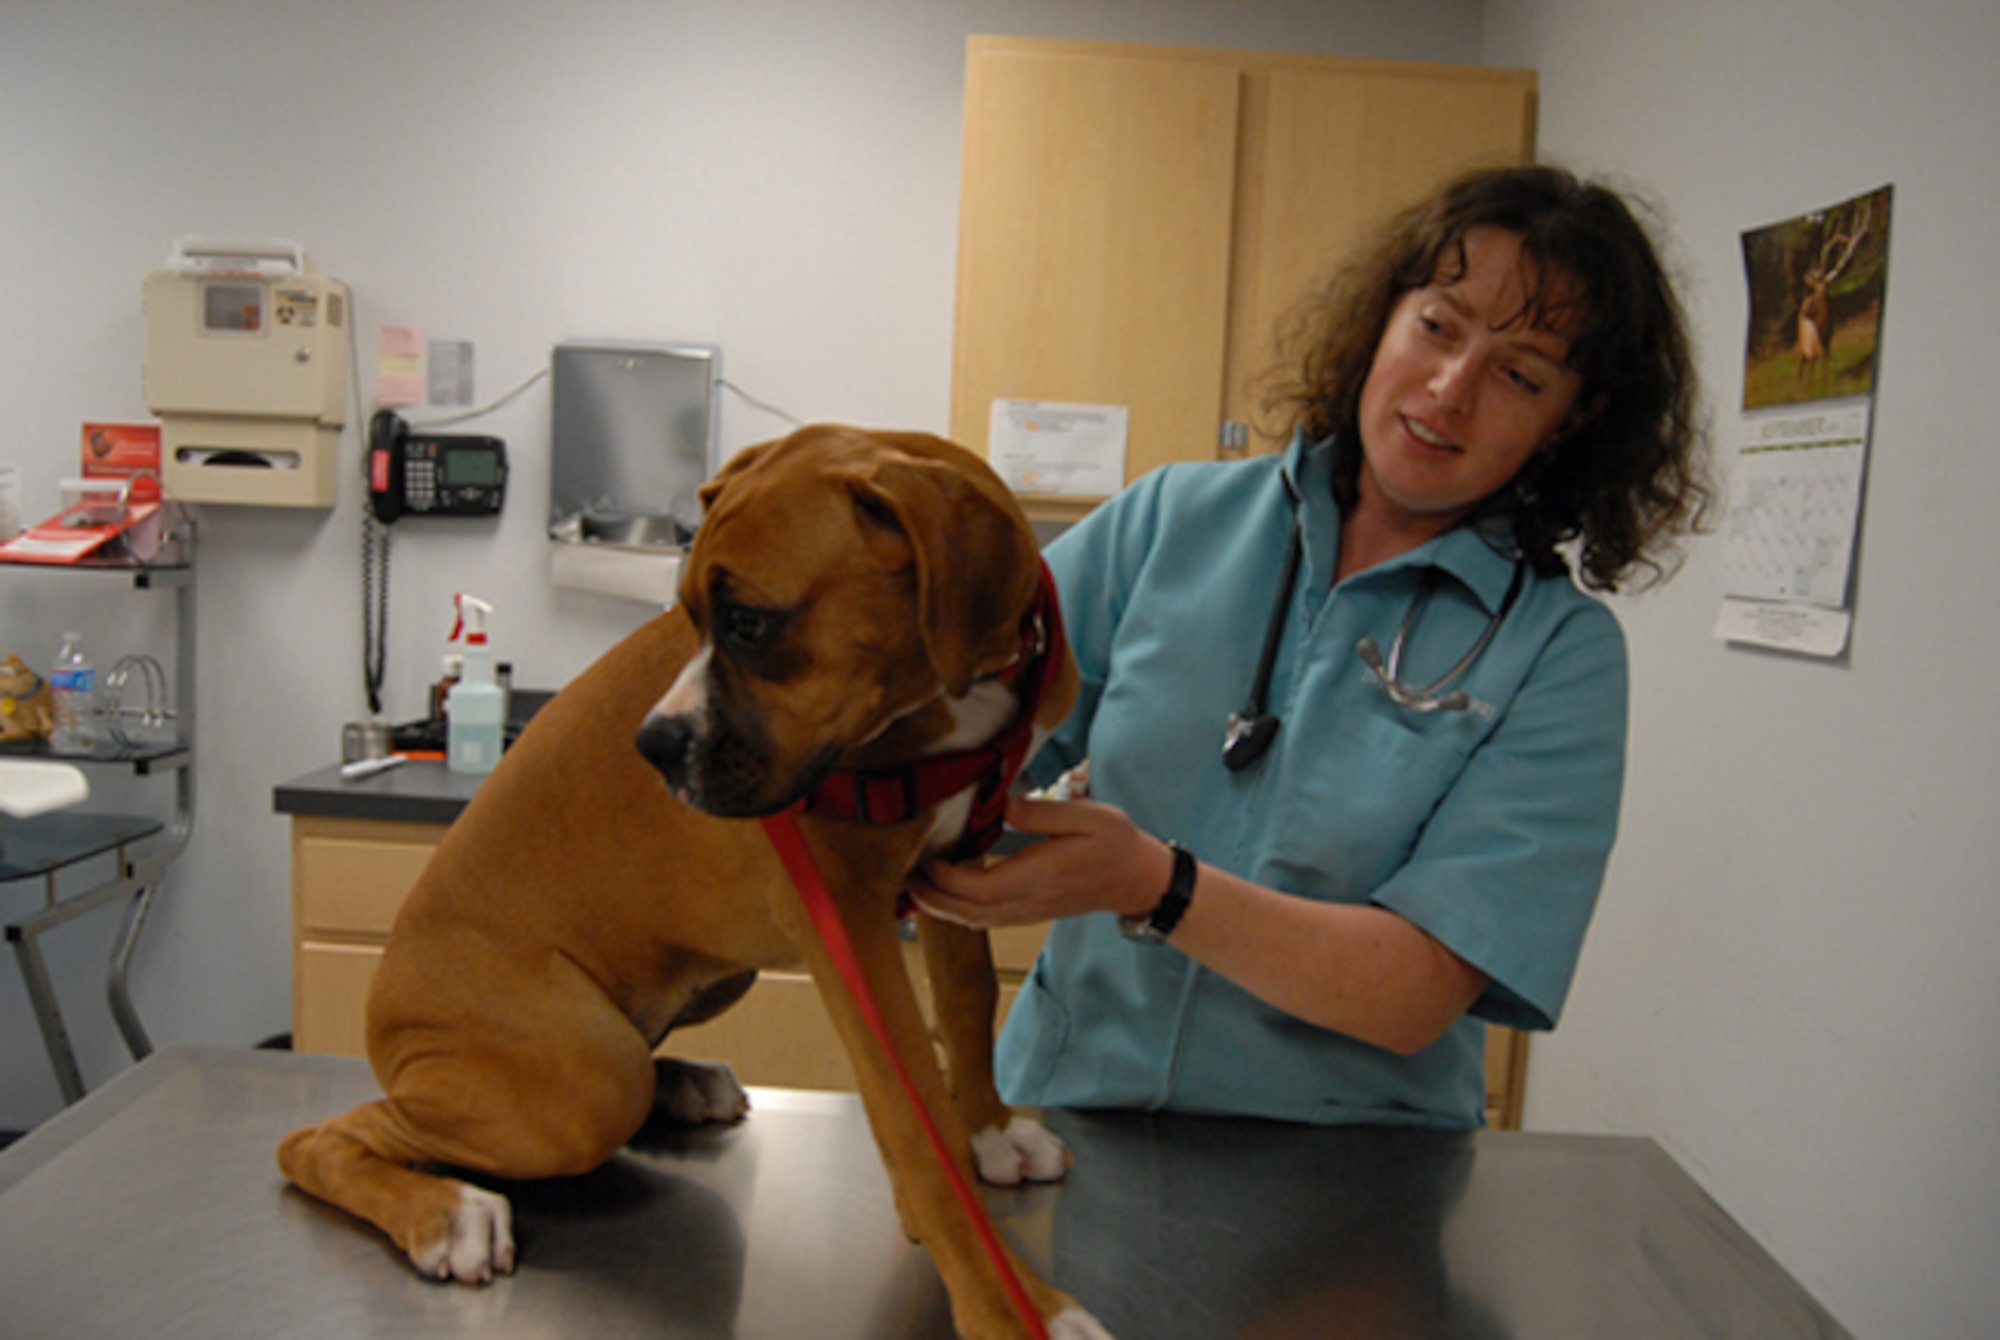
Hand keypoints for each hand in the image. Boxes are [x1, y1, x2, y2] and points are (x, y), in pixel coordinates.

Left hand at [909, 793, 1172, 928]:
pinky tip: (944, 891)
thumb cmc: (1116, 844)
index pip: (981, 888)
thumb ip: (1043, 812)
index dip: (947, 878)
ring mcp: (1028, 911)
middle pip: (967, 912)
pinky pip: (984, 918)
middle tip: (902, 874)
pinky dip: (957, 909)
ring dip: (940, 906)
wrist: (1138, 879)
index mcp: (1040, 876)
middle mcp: (1029, 901)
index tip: (926, 855)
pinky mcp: (1029, 912)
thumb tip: (1002, 804)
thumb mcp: (1089, 816)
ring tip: (914, 883)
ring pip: (973, 920)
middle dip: (931, 897)